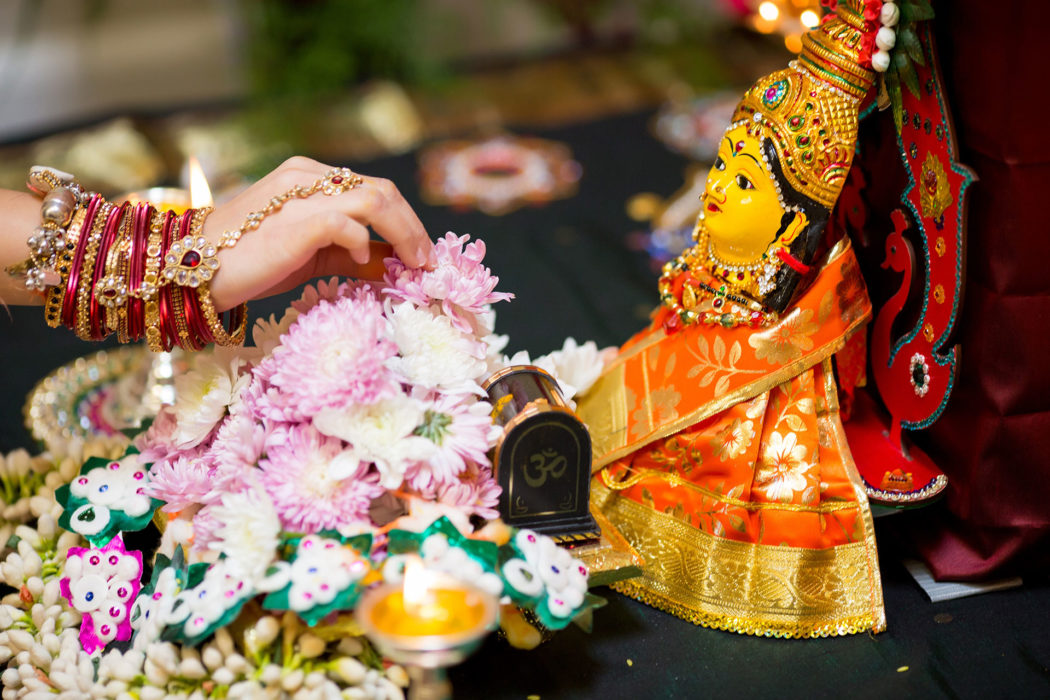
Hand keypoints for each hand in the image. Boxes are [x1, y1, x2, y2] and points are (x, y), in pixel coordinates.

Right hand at [202, 157, 432, 311]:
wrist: (192, 271)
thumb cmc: (250, 262)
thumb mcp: (312, 255)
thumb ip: (353, 253)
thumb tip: (398, 266)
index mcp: (309, 177)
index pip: (374, 190)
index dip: (406, 221)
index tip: (421, 253)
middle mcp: (307, 177)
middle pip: (383, 192)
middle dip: (413, 228)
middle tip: (426, 261)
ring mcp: (300, 196)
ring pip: (376, 201)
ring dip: (404, 234)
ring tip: (412, 264)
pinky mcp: (295, 222)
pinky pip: (348, 224)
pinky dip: (365, 243)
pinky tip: (362, 261)